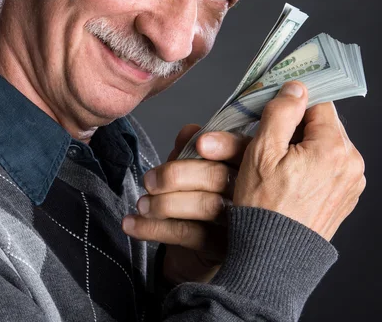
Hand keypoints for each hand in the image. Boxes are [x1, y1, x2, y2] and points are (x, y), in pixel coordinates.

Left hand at [122, 124, 250, 283]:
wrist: (198, 249)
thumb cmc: (197, 195)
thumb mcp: (191, 168)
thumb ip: (190, 148)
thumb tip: (189, 132)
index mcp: (245, 164)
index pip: (241, 148)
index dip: (223, 144)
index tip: (200, 144)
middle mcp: (249, 192)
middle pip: (218, 176)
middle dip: (177, 175)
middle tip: (149, 181)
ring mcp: (239, 223)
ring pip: (206, 206)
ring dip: (165, 203)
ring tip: (142, 204)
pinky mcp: (223, 249)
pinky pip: (189, 235)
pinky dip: (155, 228)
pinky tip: (132, 224)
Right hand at [233, 81, 365, 240]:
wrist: (272, 257)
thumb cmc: (263, 206)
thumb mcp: (262, 151)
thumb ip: (281, 112)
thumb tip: (296, 88)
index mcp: (334, 148)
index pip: (318, 103)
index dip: (292, 103)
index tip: (274, 108)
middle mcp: (351, 164)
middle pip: (322, 125)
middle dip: (294, 126)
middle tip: (267, 139)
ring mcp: (351, 183)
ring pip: (324, 145)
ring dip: (301, 145)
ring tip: (275, 161)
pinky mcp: (345, 197)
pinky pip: (328, 167)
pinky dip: (309, 164)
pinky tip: (287, 177)